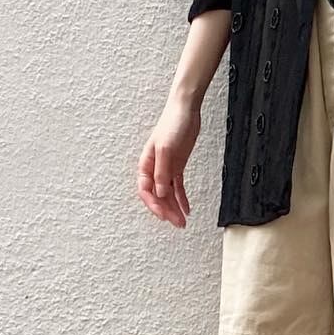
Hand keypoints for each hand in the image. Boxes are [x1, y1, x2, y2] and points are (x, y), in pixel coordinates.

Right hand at [137, 94, 198, 227]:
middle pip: (158, 195)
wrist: (186, 110)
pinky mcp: (177, 166)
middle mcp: (154, 169)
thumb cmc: (172, 124)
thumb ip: (162, 172)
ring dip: (174, 208)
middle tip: (178, 224)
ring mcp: (166, 168)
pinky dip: (182, 198)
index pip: (146, 190)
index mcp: (146, 164)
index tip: (164, 216)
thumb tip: (160, 193)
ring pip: (168, 194)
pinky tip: (187, 209)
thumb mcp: (166, 149)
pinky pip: (177, 187)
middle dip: (167, 211)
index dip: (154, 205)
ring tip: (183, 221)